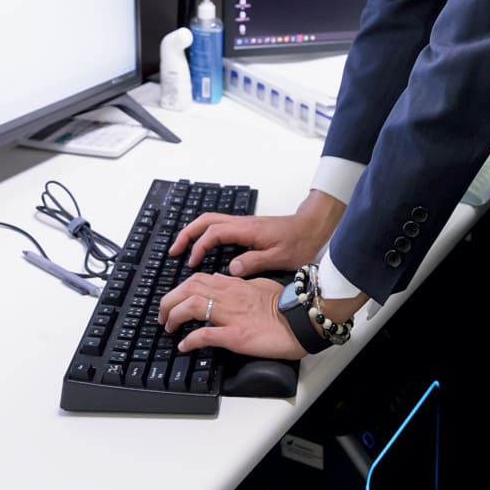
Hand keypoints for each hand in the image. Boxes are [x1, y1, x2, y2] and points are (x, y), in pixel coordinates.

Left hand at [159, 273, 305, 359]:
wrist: (303, 319)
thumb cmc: (286, 304)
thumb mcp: (260, 284)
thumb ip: (238, 282)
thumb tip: (219, 279)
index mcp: (234, 285)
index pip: (198, 279)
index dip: (180, 289)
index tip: (174, 300)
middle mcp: (229, 297)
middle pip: (188, 289)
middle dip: (169, 300)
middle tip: (162, 316)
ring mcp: (231, 316)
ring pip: (192, 306)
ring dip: (174, 316)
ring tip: (168, 328)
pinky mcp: (236, 335)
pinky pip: (206, 335)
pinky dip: (190, 340)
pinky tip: (184, 346)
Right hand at [168, 190, 345, 277]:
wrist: (314, 227)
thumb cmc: (300, 242)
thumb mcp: (279, 257)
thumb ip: (254, 262)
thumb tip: (230, 269)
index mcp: (247, 230)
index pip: (213, 233)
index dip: (199, 247)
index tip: (192, 263)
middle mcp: (242, 224)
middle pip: (206, 221)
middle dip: (187, 234)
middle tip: (174, 251)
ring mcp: (244, 224)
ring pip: (212, 222)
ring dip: (195, 233)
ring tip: (183, 250)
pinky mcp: (248, 229)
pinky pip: (220, 227)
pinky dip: (207, 235)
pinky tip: (205, 249)